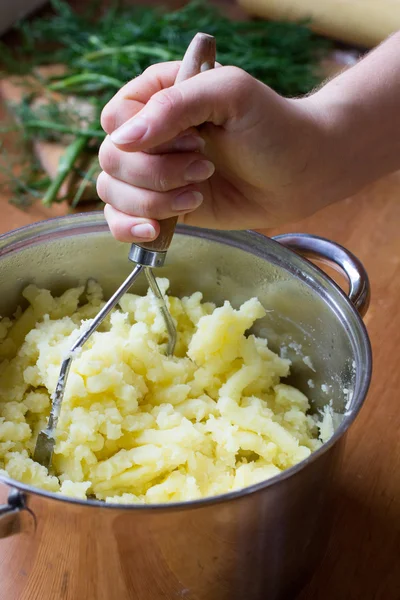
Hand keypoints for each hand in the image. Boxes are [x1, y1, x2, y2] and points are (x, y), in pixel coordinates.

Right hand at [97, 62, 327, 242]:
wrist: (299, 174)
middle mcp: (148, 134)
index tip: (193, 139)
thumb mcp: (230, 94)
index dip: (145, 136)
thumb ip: (175, 105)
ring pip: (112, 191)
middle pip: (111, 158)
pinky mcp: (160, 206)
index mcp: (157, 95)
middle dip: (156, 172)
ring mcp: (152, 173)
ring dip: (152, 201)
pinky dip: (130, 227)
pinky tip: (157, 229)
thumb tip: (123, 140)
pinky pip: (119, 219)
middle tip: (205, 168)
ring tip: (198, 194)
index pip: (116, 118)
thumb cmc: (272, 126)